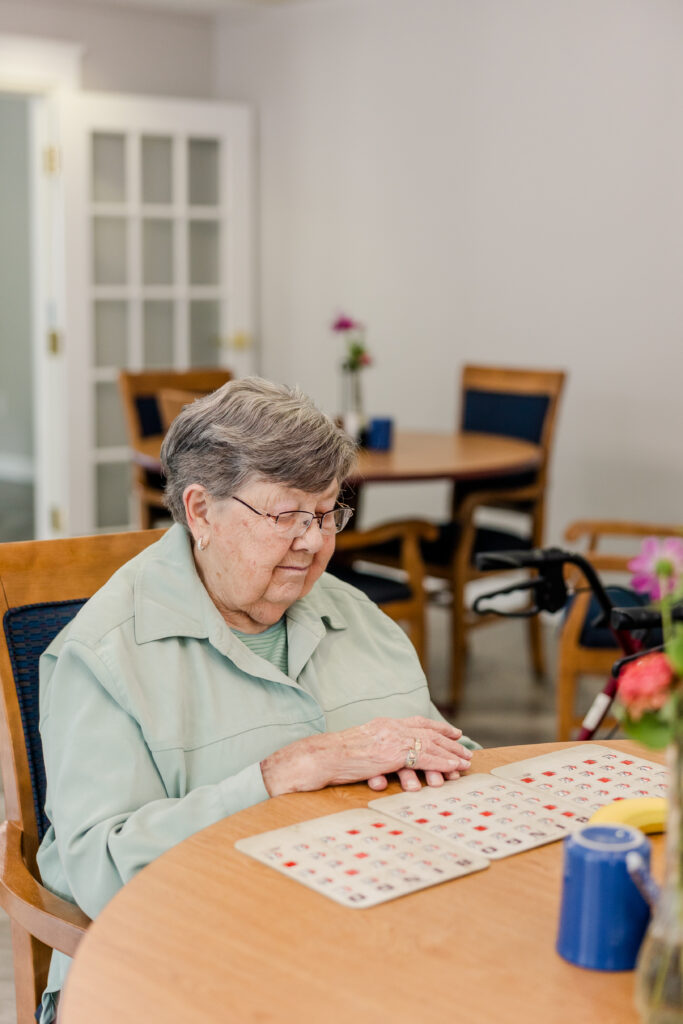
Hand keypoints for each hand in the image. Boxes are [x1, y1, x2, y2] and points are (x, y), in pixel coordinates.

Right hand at [260, 716, 472, 796]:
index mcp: (383, 724)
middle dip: (449, 740)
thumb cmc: (334, 757)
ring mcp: (393, 739)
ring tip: (465, 762)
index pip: (416, 722)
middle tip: (465, 748)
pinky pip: (426, 758)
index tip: (452, 731)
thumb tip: (385, 757)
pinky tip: (453, 768)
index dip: (436, 727)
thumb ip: (376, 746)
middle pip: (428, 732)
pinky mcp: (394, 754)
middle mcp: (391, 727)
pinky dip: (442, 763)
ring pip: (431, 744)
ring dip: (451, 753)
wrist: (322, 757)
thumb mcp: (359, 746)